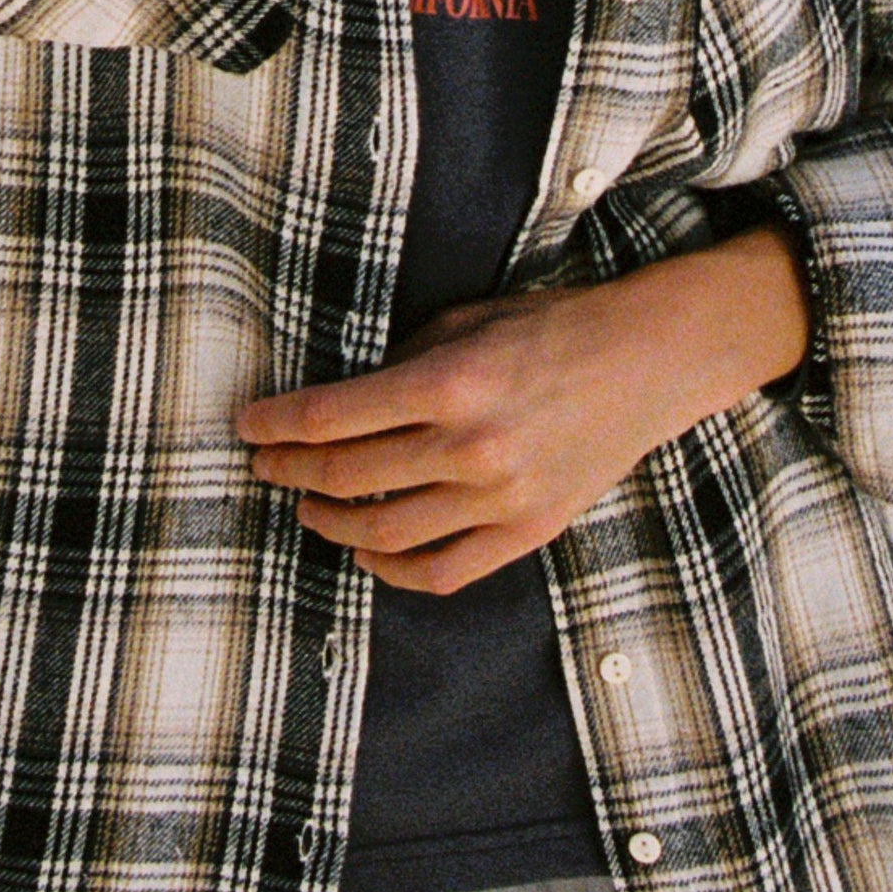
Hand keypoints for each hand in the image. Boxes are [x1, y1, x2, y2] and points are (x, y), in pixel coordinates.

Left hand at [235, 225, 808, 594]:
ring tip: (308, 505)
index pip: (333, 418)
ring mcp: (500, 499)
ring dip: (331, 522)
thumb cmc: (552, 326)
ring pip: (386, 534)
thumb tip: (343, 400)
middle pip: (348, 477)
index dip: (278, 425)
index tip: (247, 425)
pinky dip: (391, 570)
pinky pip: (441, 572)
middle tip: (264, 463)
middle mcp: (471, 448)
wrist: (646, 362)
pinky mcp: (526, 532)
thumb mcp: (467, 319)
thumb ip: (404, 361)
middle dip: (291, 470)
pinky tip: (366, 550)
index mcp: (451, 383)